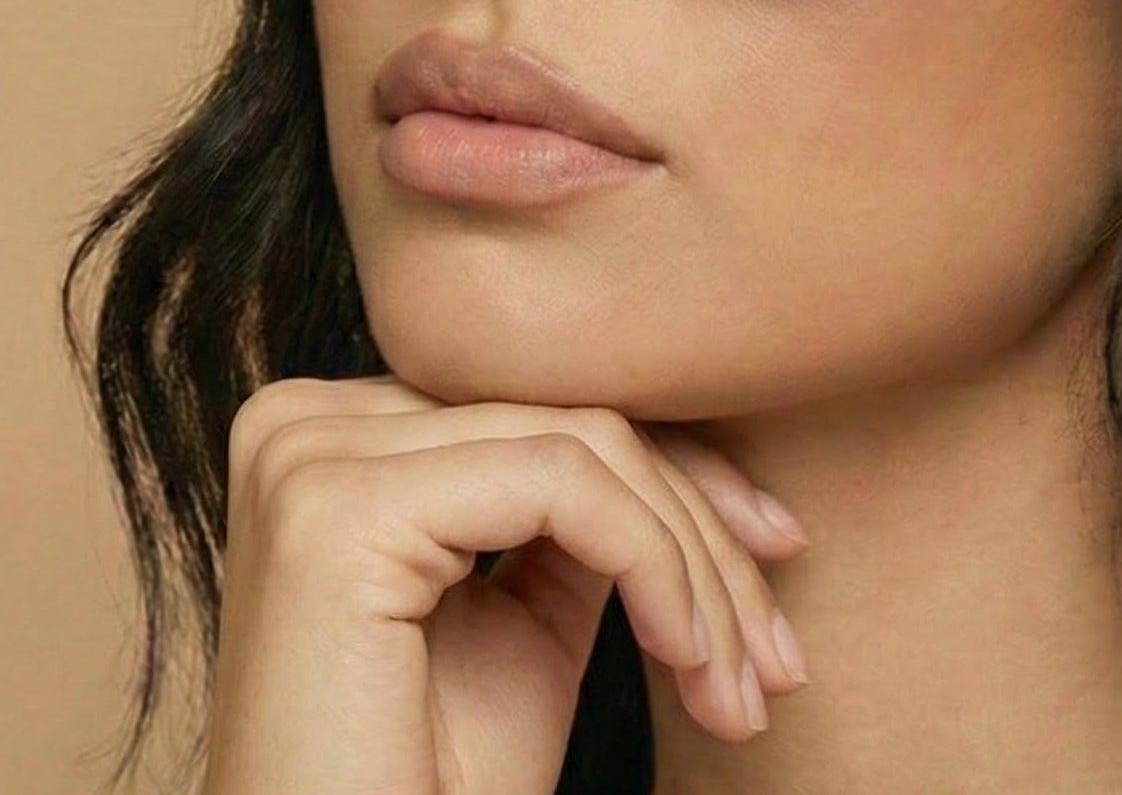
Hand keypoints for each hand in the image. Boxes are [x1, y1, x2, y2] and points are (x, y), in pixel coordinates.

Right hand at [198, 372, 810, 794]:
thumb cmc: (430, 788)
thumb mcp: (523, 620)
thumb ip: (575, 515)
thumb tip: (684, 455)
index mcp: (330, 435)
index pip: (540, 405)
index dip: (674, 475)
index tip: (778, 551)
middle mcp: (301, 421)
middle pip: (564, 417)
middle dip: (701, 528)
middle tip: (780, 656)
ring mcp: (309, 453)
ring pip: (579, 444)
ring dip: (694, 564)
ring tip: (743, 687)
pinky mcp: (339, 506)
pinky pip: (559, 483)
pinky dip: (654, 564)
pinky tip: (685, 656)